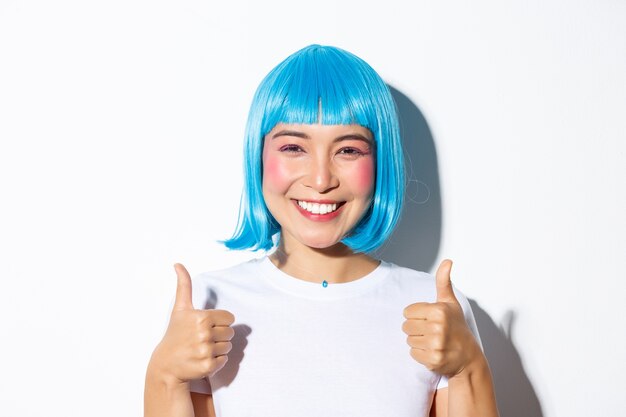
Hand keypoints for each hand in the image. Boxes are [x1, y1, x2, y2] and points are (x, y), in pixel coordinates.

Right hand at [149, 263, 235, 383]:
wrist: (165, 364)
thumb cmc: (175, 333)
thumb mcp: (180, 308)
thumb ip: (183, 285)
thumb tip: (177, 264)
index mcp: (202, 317)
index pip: (229, 318)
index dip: (219, 322)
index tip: (205, 326)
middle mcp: (204, 334)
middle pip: (230, 333)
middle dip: (219, 335)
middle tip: (203, 338)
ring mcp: (206, 351)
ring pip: (228, 346)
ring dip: (218, 348)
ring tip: (202, 348)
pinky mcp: (208, 366)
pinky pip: (224, 360)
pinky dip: (217, 361)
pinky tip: (202, 359)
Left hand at [402, 259, 479, 376]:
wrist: (469, 357)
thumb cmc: (457, 327)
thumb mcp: (450, 302)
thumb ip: (443, 281)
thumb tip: (448, 261)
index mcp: (438, 310)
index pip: (407, 312)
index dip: (417, 315)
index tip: (430, 319)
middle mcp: (437, 327)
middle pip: (405, 326)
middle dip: (416, 329)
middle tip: (432, 331)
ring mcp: (436, 345)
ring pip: (408, 340)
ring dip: (418, 342)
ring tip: (433, 341)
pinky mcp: (433, 360)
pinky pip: (413, 353)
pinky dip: (420, 354)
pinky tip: (433, 351)